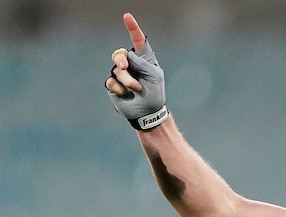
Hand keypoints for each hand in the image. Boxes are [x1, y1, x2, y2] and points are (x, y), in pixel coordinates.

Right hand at [106, 13, 167, 129]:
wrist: (148, 113)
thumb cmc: (155, 94)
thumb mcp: (153, 76)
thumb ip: (141, 63)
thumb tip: (125, 56)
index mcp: (144, 60)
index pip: (137, 41)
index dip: (132, 28)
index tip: (127, 16)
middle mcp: (131, 65)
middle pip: (120, 54)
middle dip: (121, 59)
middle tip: (124, 66)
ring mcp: (121, 75)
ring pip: (116, 69)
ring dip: (127, 80)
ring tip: (136, 89)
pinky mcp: (114, 85)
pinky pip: (111, 81)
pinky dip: (120, 88)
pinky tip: (126, 94)